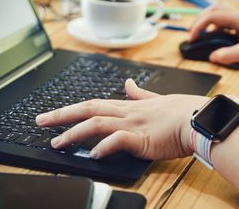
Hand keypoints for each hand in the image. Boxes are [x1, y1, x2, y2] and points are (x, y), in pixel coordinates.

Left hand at [36, 79, 208, 159]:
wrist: (198, 117)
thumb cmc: (181, 111)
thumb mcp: (157, 99)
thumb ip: (140, 93)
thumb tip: (127, 84)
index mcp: (129, 106)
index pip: (94, 103)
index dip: (72, 108)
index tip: (55, 113)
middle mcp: (127, 113)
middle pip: (88, 109)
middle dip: (62, 115)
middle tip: (40, 121)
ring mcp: (133, 124)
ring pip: (97, 124)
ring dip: (74, 133)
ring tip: (57, 143)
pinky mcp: (142, 138)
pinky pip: (118, 140)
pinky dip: (104, 146)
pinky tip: (93, 154)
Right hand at [189, 3, 238, 64]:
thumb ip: (227, 55)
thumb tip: (211, 57)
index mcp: (238, 18)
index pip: (211, 17)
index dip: (198, 27)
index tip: (192, 39)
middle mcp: (238, 15)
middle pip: (213, 9)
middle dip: (199, 19)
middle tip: (191, 32)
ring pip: (219, 13)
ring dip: (207, 21)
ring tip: (200, 33)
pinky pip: (225, 21)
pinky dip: (216, 27)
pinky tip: (215, 38)